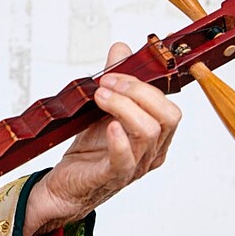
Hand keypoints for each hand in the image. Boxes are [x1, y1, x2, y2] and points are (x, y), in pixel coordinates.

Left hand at [22, 42, 180, 235]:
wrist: (66, 186)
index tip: (114, 72)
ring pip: (149, 132)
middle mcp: (152, 152)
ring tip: (100, 97)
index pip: (168, 106)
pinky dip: (119, 140)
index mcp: (155, 136)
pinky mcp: (113, 177)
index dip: (145, 85)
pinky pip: (125, 159)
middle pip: (167, 117)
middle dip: (138, 92)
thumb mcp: (103, 111)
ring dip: (124, 107)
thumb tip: (121, 49)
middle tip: (107, 83)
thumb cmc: (90, 152)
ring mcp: (135, 166)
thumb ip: (115, 81)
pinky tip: (109, 126)